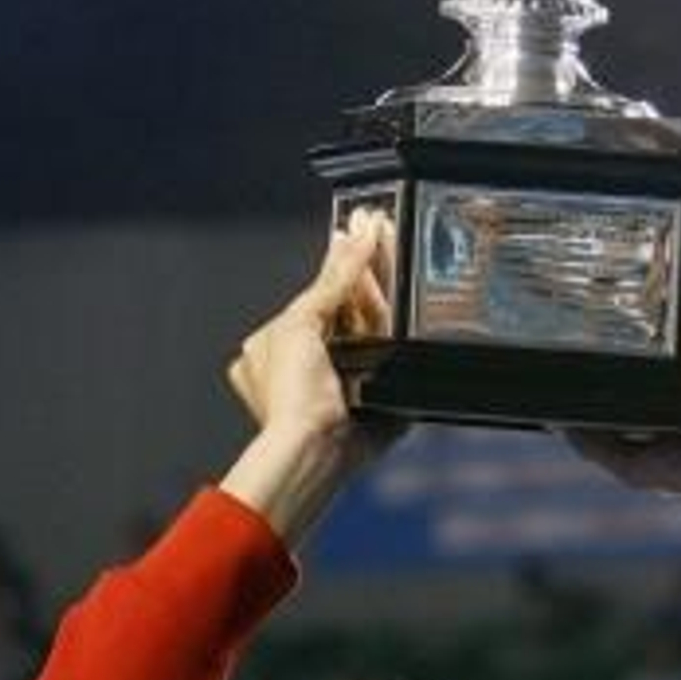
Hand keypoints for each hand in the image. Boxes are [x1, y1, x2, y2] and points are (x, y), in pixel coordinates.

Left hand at [219, 210, 399, 547]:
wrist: (316, 449)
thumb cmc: (291, 396)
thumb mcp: (302, 321)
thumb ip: (331, 279)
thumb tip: (355, 235)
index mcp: (274, 346)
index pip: (316, 295)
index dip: (342, 264)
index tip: (365, 230)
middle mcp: (306, 366)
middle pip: (346, 311)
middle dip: (365, 281)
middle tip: (384, 240)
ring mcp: (342, 383)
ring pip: (372, 332)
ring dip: (384, 304)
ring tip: (395, 272)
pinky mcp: (374, 401)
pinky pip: (392, 360)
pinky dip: (400, 339)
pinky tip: (406, 313)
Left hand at [560, 260, 680, 521]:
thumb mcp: (632, 465)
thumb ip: (594, 444)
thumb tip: (553, 421)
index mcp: (666, 398)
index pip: (636, 358)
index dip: (615, 336)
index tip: (585, 315)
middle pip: (661, 328)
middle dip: (638, 303)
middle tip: (606, 274)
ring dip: (668, 285)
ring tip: (643, 255)